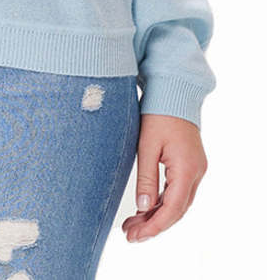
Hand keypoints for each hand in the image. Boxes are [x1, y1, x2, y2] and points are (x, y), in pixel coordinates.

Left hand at [121, 113, 207, 242]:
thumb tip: (143, 208)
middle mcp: (196, 172)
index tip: (136, 235)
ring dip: (157, 215)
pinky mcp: (190, 165)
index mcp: (186, 168)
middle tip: (130, 234)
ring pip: (178, 203)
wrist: (173, 91)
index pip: (172, 208)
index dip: (154, 226)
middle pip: (177, 210)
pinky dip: (163, 203)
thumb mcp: (146, 145)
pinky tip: (146, 209)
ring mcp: (195, 169)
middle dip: (154, 225)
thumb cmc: (158, 113)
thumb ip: (146, 177)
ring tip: (133, 225)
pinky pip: (178, 191)